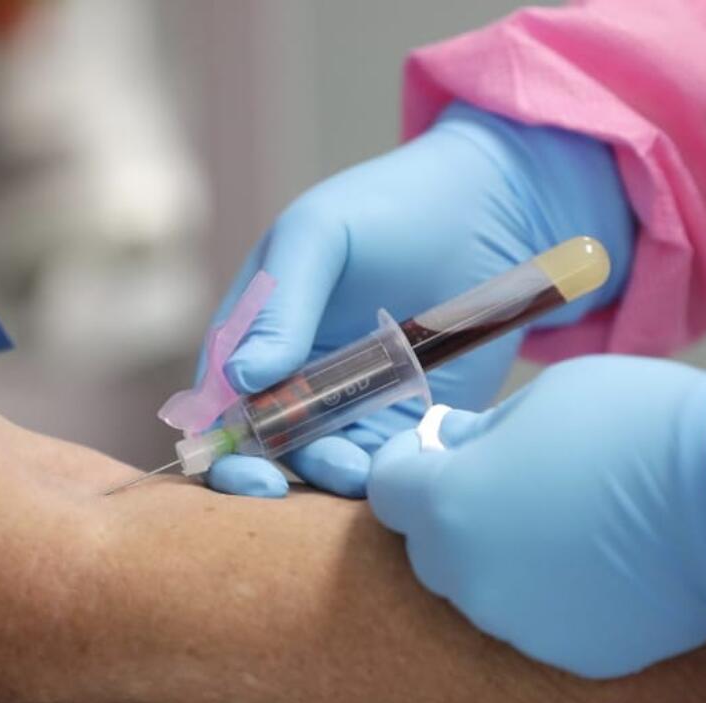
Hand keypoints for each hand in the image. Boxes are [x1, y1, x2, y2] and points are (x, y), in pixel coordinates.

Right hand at [201, 102, 633, 497]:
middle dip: (258, 474)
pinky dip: (377, 476)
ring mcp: (348, 401)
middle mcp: (294, 373)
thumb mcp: (319, 235)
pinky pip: (377, 461)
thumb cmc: (390, 208)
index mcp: (256, 330)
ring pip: (317, 461)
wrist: (488, 209)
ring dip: (324, 475)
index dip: (217, 436)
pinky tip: (391, 469)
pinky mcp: (402, 419)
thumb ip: (278, 304)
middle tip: (274, 491)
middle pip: (258, 442)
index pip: (218, 394)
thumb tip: (242, 379)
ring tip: (353, 469)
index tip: (236, 462)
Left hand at [367, 355, 705, 678]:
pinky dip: (553, 594)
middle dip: (451, 513)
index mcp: (449, 503)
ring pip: (484, 587)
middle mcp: (468, 575)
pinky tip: (601, 564)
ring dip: (502, 557)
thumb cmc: (637, 427)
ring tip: (565, 523)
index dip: (405, 463)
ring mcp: (517, 623)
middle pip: (430, 545)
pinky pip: (539, 619)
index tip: (431, 451)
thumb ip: (484, 432)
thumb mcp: (545, 396)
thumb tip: (457, 448)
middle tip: (506, 482)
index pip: (386, 488)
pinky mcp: (570, 655)